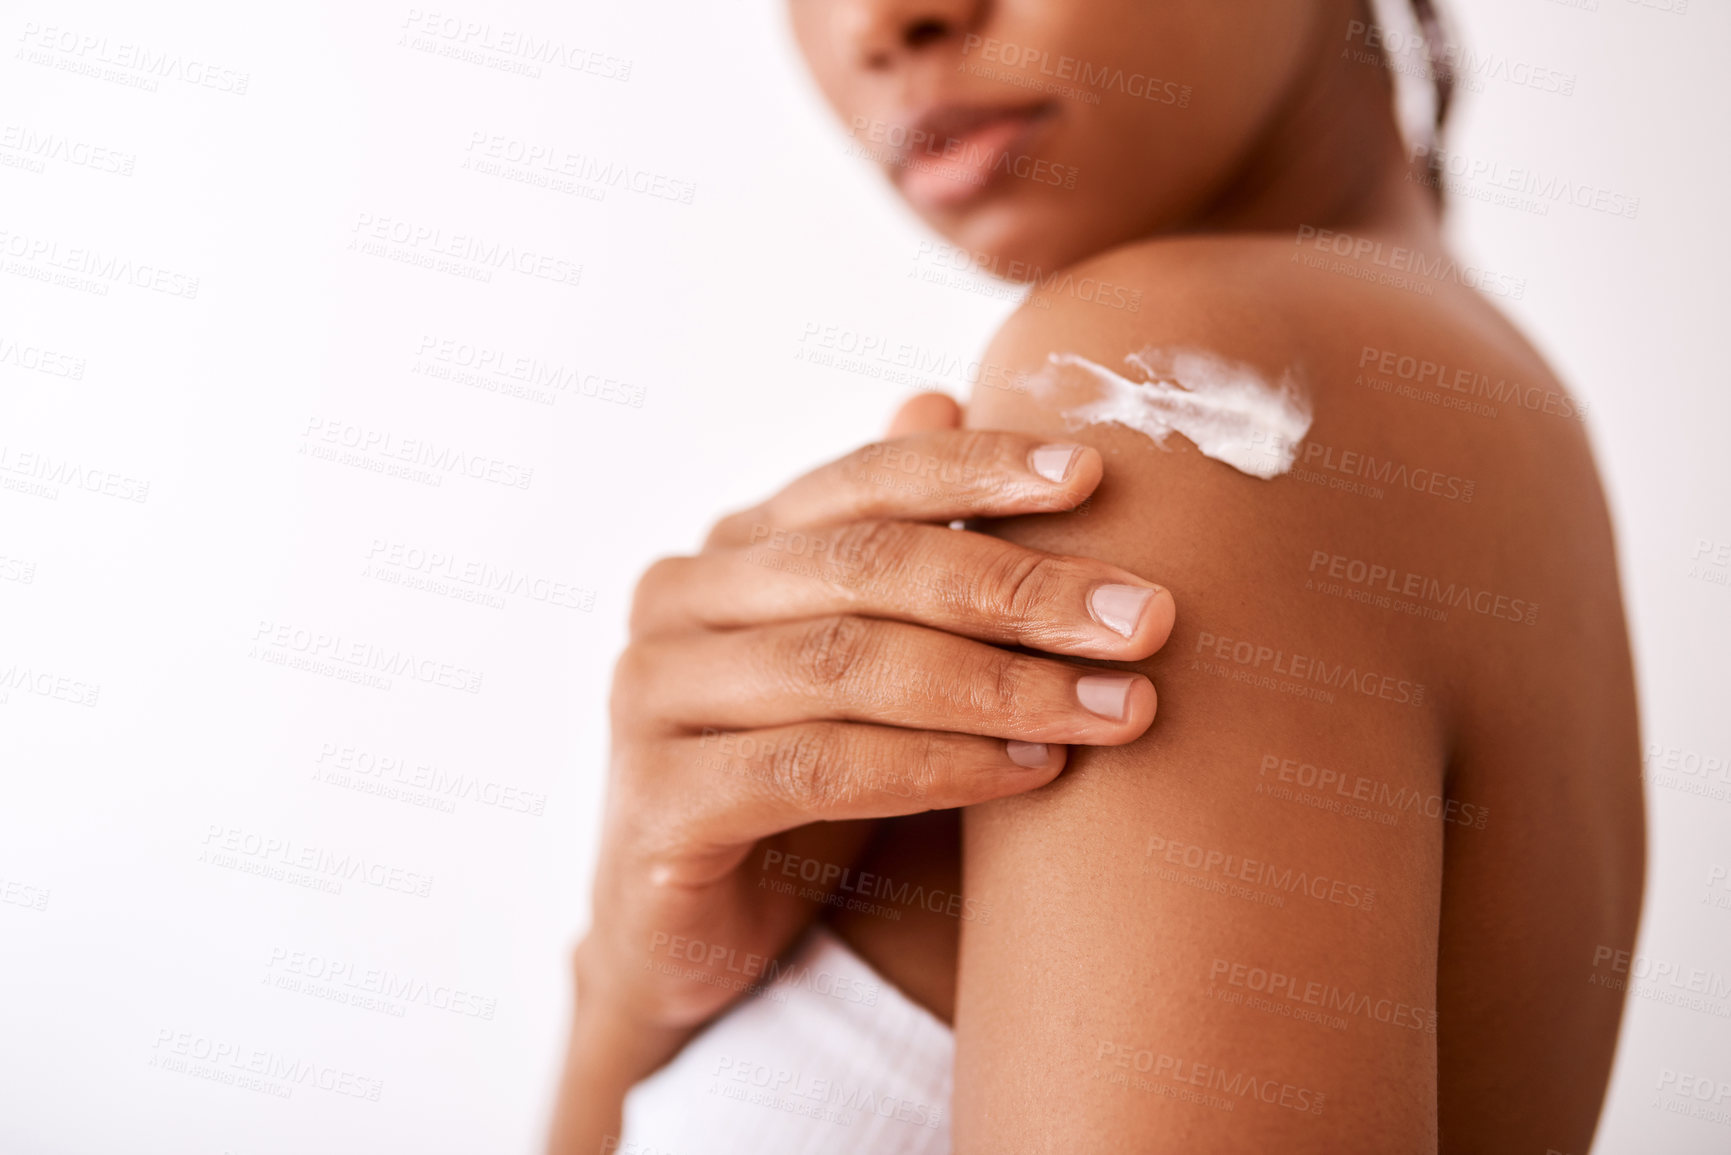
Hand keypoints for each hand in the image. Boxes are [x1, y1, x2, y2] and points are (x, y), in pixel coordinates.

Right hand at [550, 395, 1175, 1150]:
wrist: (689, 938)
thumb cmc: (793, 782)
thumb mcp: (855, 659)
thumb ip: (893, 543)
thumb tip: (940, 392)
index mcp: (732, 547)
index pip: (863, 478)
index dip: (978, 468)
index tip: (1095, 475)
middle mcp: (679, 601)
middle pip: (865, 563)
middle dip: (1021, 585)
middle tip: (1144, 617)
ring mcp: (651, 697)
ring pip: (848, 662)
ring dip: (1000, 682)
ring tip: (1114, 707)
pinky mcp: (657, 801)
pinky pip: (816, 766)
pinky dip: (935, 765)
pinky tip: (1029, 771)